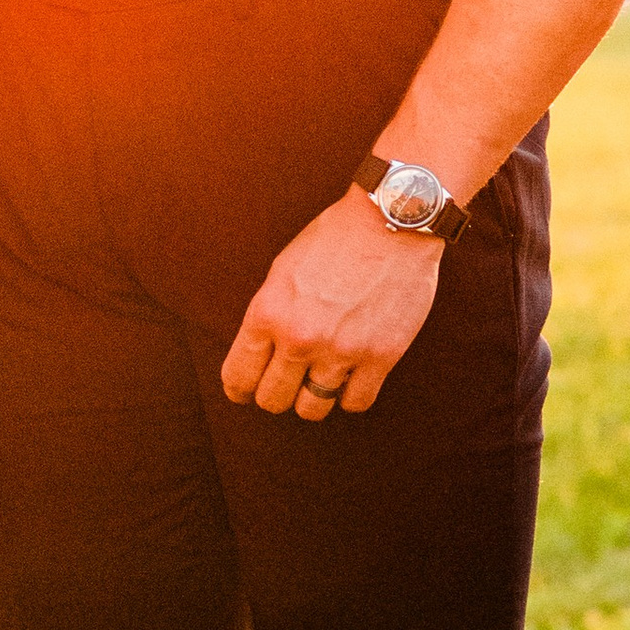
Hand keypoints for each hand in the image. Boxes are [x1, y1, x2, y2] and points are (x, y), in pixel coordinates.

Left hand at [220, 193, 444, 421]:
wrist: (391, 221)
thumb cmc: (335, 239)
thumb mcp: (283, 270)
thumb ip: (269, 315)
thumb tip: (261, 355)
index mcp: (268, 312)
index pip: (239, 377)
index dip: (240, 390)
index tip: (246, 391)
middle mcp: (300, 337)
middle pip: (272, 400)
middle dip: (276, 395)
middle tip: (287, 383)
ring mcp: (341, 350)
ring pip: (312, 409)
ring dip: (313, 398)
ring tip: (320, 380)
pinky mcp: (381, 356)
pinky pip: (356, 402)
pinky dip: (350, 395)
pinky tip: (351, 378)